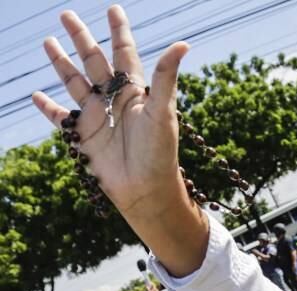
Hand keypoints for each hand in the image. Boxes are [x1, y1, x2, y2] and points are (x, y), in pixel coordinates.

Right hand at [33, 6, 207, 276]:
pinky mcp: (83, 137)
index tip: (113, 9)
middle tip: (66, 14)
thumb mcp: (163, 111)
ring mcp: (97, 117)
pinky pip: (61, 118)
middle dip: (81, 39)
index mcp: (135, 91)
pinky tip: (37, 95)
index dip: (118, 31)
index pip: (125, 53)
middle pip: (94, 61)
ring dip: (61, 64)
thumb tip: (183, 43)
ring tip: (48, 42)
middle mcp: (115, 101)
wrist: (146, 189)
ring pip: (74, 82)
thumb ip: (166, 77)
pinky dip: (48, 108)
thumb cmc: (160, 152)